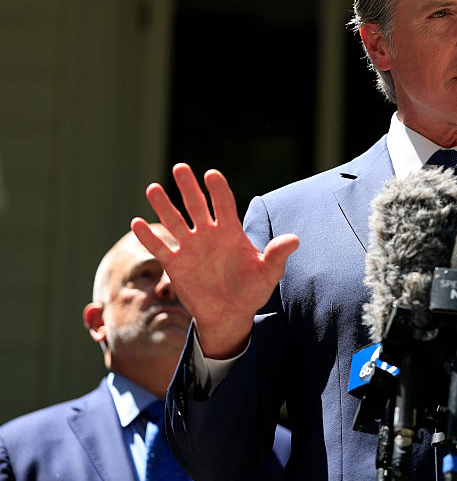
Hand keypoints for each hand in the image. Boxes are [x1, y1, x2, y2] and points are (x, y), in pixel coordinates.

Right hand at [131, 163, 299, 358]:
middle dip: (189, 188)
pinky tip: (136, 223)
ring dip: (164, 206)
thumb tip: (295, 240)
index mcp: (231, 232)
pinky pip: (160, 248)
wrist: (231, 313)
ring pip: (175, 222)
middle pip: (196, 206)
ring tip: (153, 188)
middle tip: (180, 167)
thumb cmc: (252, 289)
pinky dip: (149, 238)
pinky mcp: (176, 265)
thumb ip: (277, 255)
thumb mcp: (269, 273)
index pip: (224, 204)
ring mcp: (191, 248)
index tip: (211, 174)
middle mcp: (209, 235)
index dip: (218, 190)